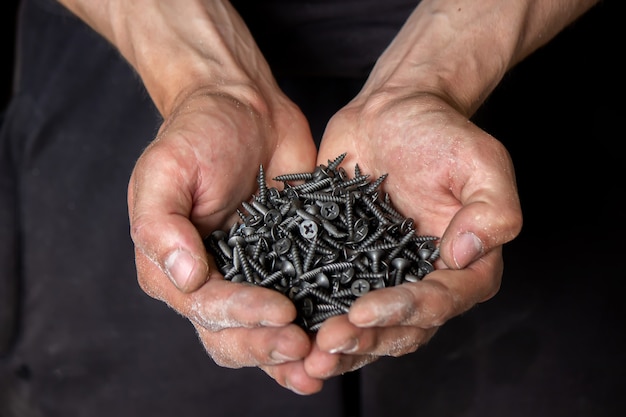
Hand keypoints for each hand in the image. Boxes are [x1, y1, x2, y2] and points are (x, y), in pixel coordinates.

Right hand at [127, 85, 327, 392]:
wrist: (244, 107)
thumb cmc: (197, 133)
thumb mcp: (166, 168)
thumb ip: (160, 223)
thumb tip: (185, 278)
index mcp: (174, 267)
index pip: (207, 306)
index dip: (242, 315)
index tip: (281, 312)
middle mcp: (211, 281)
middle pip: (234, 334)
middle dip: (268, 346)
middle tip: (304, 348)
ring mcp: (252, 277)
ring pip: (265, 333)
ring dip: (290, 356)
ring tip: (322, 366)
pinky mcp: (289, 265)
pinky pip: (301, 304)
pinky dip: (316, 327)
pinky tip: (340, 341)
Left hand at [305, 91, 521, 377]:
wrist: (391, 112)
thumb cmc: (440, 132)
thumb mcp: (481, 161)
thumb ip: (493, 210)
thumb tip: (463, 255)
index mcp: (463, 265)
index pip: (440, 301)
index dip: (404, 312)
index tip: (364, 310)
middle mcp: (423, 279)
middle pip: (401, 327)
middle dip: (365, 340)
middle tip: (326, 344)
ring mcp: (382, 277)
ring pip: (366, 326)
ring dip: (339, 346)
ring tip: (304, 355)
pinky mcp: (346, 265)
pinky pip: (331, 299)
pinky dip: (312, 319)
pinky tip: (285, 329)